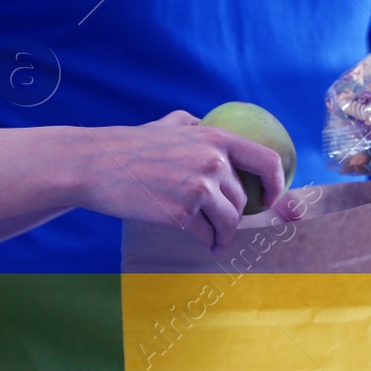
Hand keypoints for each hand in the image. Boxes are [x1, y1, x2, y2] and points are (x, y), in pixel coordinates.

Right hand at [71, 117, 285, 253]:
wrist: (94, 164)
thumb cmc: (130, 145)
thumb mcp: (171, 125)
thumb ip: (197, 127)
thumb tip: (210, 128)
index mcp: (216, 139)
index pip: (268, 162)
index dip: (276, 184)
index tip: (270, 198)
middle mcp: (213, 162)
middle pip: (242, 200)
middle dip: (234, 214)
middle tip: (219, 221)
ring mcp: (198, 189)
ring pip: (230, 222)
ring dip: (224, 234)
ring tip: (215, 238)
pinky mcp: (182, 215)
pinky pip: (208, 235)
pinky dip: (209, 243)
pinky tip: (205, 245)